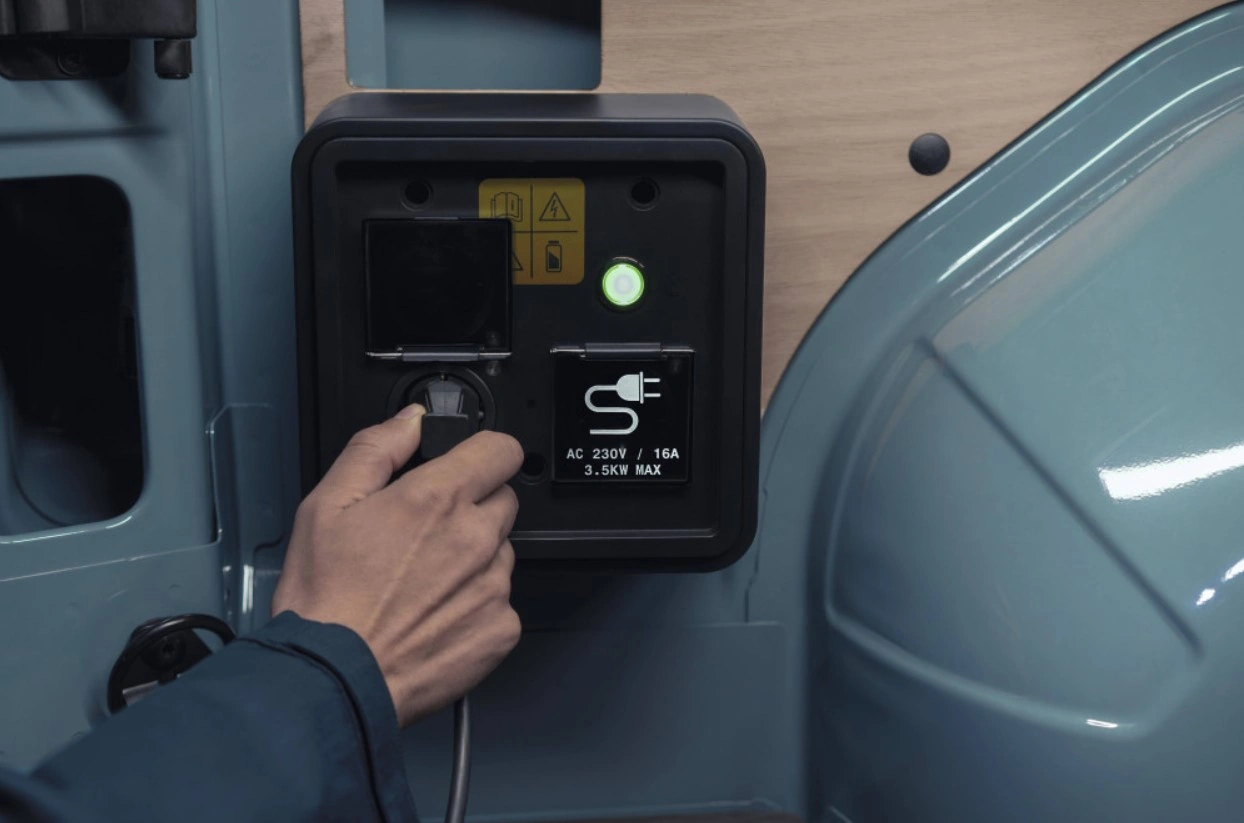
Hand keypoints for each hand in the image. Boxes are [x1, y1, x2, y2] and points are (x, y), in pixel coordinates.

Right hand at [272, 404, 523, 725]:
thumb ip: (377, 448)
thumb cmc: (325, 599)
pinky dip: (476, 605)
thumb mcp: (327, 503)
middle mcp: (476, 538)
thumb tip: (411, 421)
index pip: (502, 450)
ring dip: (475, 558)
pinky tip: (435, 616)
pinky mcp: (501, 629)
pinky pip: (502, 602)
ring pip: (501, 552)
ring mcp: (494, 586)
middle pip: (503, 500)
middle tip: (427, 535)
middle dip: (473, 508)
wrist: (333, 679)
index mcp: (438, 498)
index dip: (484, 453)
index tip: (470, 465)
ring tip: (423, 583)